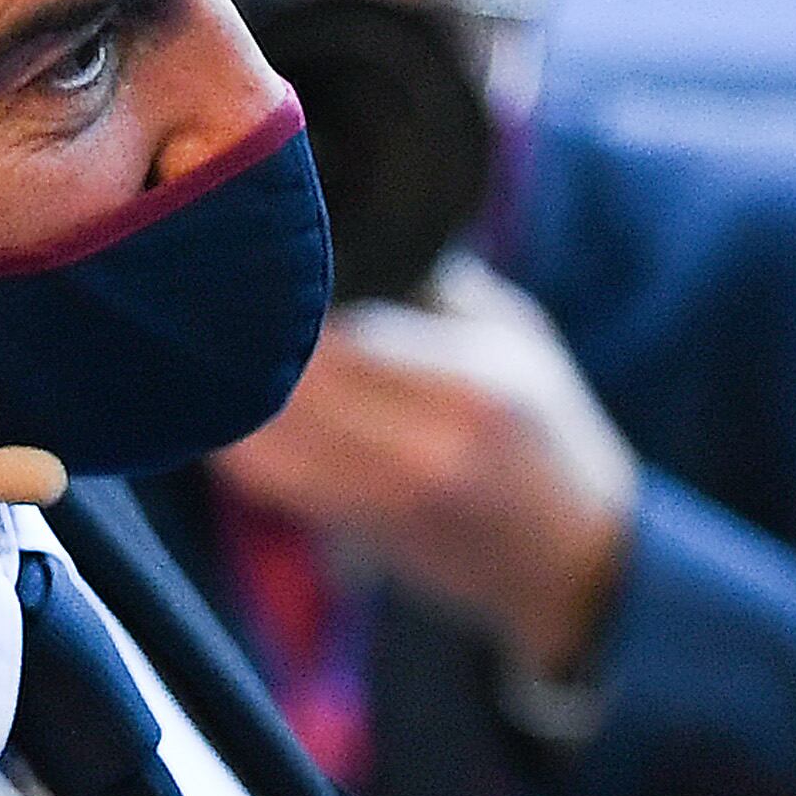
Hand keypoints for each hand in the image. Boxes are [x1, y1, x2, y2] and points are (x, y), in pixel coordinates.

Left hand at [208, 254, 638, 680]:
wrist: (573, 557)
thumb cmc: (547, 431)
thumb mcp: (519, 339)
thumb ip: (441, 287)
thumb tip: (354, 237)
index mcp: (473, 388)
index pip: (348, 333)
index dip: (295, 297)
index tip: (267, 263)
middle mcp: (428, 450)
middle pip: (300, 383)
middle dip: (257, 338)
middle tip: (227, 297)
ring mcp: (389, 499)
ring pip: (270, 437)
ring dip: (238, 391)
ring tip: (222, 346)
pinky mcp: (360, 530)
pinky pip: (272, 480)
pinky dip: (242, 441)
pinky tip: (233, 406)